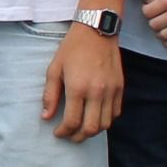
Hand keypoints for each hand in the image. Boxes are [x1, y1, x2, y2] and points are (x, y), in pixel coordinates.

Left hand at [41, 24, 125, 141]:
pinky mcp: (120, 87)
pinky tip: (96, 116)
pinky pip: (115, 112)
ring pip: (106, 123)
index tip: (58, 133)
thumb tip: (46, 116)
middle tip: (70, 135)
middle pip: (91, 128)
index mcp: (78, 88)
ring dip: (93, 130)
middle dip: (78, 137)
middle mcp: (97, 92)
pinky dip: (106, 119)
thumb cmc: (72, 48)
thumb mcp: (54, 69)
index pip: (72, 121)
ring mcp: (111, 90)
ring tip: (82, 128)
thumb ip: (50, 95)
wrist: (96, 30)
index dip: (64, 132)